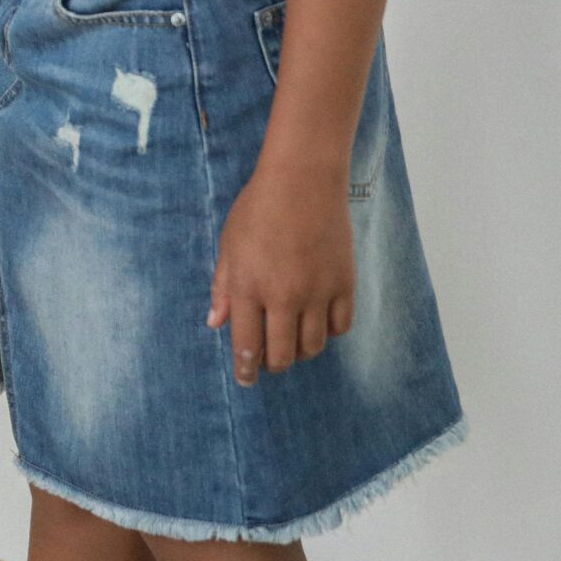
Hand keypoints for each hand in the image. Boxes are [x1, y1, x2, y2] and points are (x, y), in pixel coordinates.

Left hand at [207, 159, 354, 385]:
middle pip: (282, 355)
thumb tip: (216, 323)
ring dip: (300, 352)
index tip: (245, 380)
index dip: (245, 370)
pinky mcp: (344, 284)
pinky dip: (327, 333)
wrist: (303, 180)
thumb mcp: (229, 244)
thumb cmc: (258, 208)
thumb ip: (224, 287)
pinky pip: (340, 326)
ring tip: (291, 343)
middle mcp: (284, 296)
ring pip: (313, 346)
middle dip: (272, 366)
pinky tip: (317, 324)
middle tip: (268, 363)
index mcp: (249, 286)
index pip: (247, 345)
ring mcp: (317, 292)